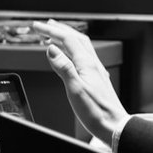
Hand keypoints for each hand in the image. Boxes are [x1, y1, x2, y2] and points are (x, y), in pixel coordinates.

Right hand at [31, 19, 128, 146]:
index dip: (51, 31)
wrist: (115, 126)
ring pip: (81, 46)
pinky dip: (72, 50)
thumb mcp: (75, 90)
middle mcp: (93, 64)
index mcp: (87, 64)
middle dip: (59, 29)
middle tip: (44, 25)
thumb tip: (51, 49)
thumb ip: (63, 68)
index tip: (38, 27)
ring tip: (55, 35)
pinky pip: (83, 56)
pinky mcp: (97, 79)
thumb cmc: (97, 112)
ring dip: (67, 37)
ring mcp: (96, 71)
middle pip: (76, 38)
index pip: (67, 40)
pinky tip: (69, 56)